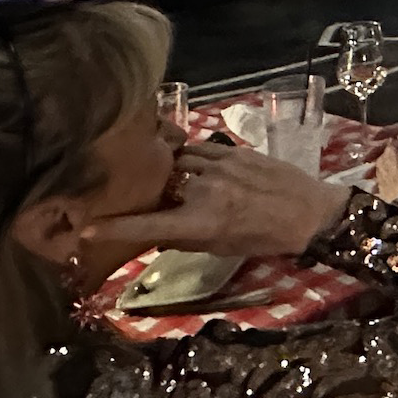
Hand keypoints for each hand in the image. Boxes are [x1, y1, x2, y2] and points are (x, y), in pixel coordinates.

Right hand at [88, 143, 349, 258]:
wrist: (310, 212)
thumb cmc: (265, 238)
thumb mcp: (222, 248)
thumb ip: (185, 239)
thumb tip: (154, 234)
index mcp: (202, 223)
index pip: (148, 226)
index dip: (115, 228)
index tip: (88, 227)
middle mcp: (205, 191)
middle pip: (159, 185)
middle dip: (148, 192)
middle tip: (140, 197)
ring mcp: (219, 166)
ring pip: (177, 163)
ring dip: (172, 173)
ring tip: (172, 181)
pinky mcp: (232, 150)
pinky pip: (197, 149)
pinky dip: (190, 158)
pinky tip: (193, 166)